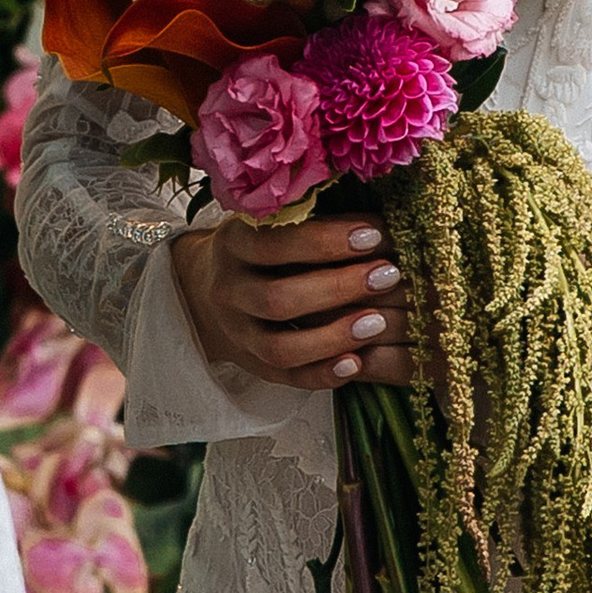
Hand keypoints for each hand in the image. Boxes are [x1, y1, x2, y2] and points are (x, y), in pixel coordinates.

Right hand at [172, 210, 423, 390]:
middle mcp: (228, 291)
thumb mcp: (269, 219)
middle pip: (277, 299)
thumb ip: (311, 216)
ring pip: (279, 348)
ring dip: (332, 337)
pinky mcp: (251, 364)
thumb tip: (380, 215)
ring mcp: (237, 333)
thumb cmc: (258, 244)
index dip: (324, 241)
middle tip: (388, 276)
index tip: (373, 235)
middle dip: (338, 288)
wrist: (203, 287)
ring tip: (379, 322)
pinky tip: (356, 364)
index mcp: (232, 244)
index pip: (272, 244)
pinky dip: (321, 374)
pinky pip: (285, 377)